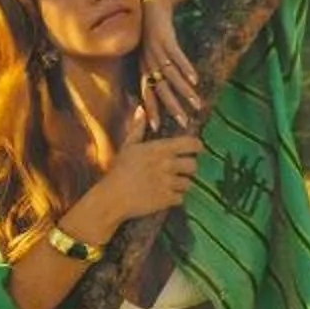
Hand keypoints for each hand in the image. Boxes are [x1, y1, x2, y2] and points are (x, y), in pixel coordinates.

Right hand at [71, 106, 201, 238]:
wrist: (112, 197)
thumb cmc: (119, 170)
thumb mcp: (128, 146)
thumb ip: (137, 128)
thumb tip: (141, 109)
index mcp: (160, 149)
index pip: (191, 144)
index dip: (197, 146)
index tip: (196, 149)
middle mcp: (167, 165)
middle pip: (194, 165)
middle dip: (189, 168)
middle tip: (181, 170)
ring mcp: (168, 183)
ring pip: (188, 183)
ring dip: (182, 184)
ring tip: (170, 184)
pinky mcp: (167, 200)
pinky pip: (181, 198)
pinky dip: (175, 198)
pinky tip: (165, 195)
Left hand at [140, 0, 202, 130]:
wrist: (152, 5)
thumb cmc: (154, 34)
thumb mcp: (151, 54)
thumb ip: (157, 72)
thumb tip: (166, 90)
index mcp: (143, 67)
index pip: (147, 93)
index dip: (151, 110)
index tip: (157, 129)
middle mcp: (148, 62)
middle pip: (160, 89)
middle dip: (172, 107)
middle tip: (183, 123)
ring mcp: (156, 50)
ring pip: (170, 75)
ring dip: (184, 90)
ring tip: (196, 104)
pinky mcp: (167, 38)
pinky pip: (177, 56)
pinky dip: (186, 68)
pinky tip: (196, 79)